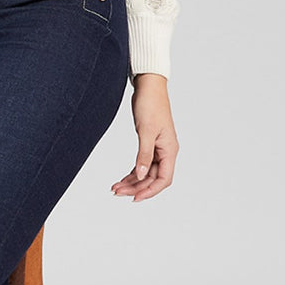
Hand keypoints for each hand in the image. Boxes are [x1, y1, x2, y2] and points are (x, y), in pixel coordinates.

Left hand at [111, 73, 177, 201]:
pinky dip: (132, 172)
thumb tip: (140, 176)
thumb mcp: (146, 131)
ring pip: (146, 173)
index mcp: (170, 150)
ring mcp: (158, 148)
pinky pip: (142, 164)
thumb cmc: (150, 104)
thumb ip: (144, 155)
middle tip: (117, 192)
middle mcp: (166, 151)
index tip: (134, 198)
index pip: (164, 179)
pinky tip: (122, 179)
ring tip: (115, 188)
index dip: (150, 191)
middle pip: (153, 179)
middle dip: (136, 188)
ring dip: (132, 182)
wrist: (148, 86)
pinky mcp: (149, 143)